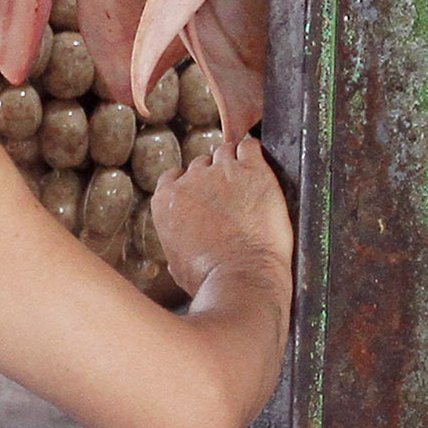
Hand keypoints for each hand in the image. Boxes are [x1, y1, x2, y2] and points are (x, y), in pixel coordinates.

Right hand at [150, 136, 293, 295]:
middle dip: (215, 177)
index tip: (205, 196)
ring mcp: (222, 171)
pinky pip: (251, 147)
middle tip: (232, 196)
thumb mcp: (177, 266)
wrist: (241, 278)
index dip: (192, 186)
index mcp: (167, 200)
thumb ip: (176, 243)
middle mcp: (190, 180)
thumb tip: (181, 250)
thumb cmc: (209, 279)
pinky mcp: (253, 170)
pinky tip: (261, 169)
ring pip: (226, 152)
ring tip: (249, 183)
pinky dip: (255, 154)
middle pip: (202, 164)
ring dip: (236, 164)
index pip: (175, 177)